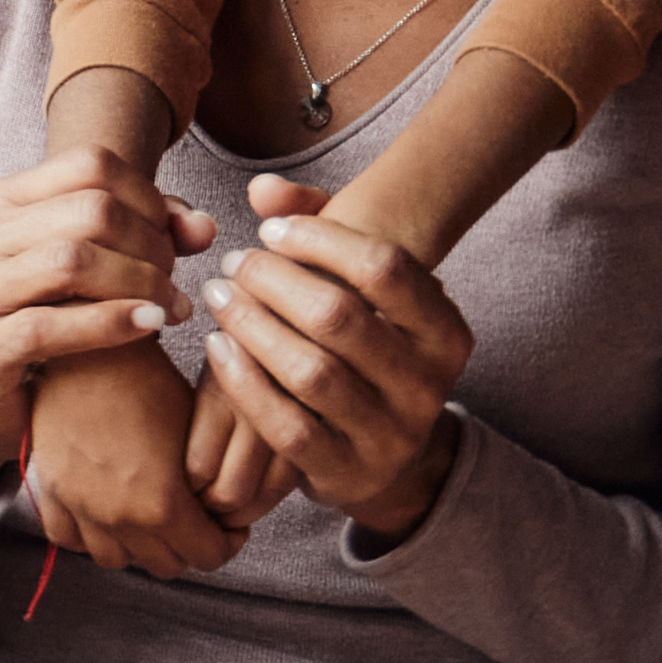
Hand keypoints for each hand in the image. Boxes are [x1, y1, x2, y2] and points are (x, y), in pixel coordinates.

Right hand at [0, 145, 213, 500]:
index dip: (149, 198)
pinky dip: (110, 323)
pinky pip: (49, 325)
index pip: (91, 165)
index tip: (172, 241)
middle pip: (91, 211)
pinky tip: (149, 326)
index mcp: (2, 202)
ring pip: (71, 261)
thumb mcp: (90, 270)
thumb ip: (147, 236)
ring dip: (140, 284)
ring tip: (171, 309)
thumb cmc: (46, 321)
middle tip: (175, 283)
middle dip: (151, 246)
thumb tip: (205, 226)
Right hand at [23, 342, 245, 577]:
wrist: (87, 349)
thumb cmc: (147, 378)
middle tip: (195, 517)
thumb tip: (223, 505)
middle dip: (187, 545)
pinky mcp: (51, 491)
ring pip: (116, 560)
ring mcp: (80, 508)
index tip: (230, 523)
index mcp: (163, 504)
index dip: (228, 541)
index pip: (209, 555)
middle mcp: (120, 518)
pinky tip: (105, 513)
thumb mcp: (198, 429)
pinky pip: (69, 539)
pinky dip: (90, 535)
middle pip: (166, 565)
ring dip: (138, 547)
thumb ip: (212, 481)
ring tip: (149, 517)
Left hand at [199, 173, 473, 541]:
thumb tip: (263, 189)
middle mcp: (428, 386)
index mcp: (444, 332)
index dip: (320, 239)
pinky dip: (244, 383)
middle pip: (339, 317)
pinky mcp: (347, 473)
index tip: (270, 231)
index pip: (386, 268)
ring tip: (219, 297)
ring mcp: (391, 436)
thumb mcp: (354, 284)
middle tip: (234, 263)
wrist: (375, 448)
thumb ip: (315, 220)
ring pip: (310, 374)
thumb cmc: (357, 343)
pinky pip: (288, 428)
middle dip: (273, 281)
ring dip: (252, 326)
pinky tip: (217, 347)